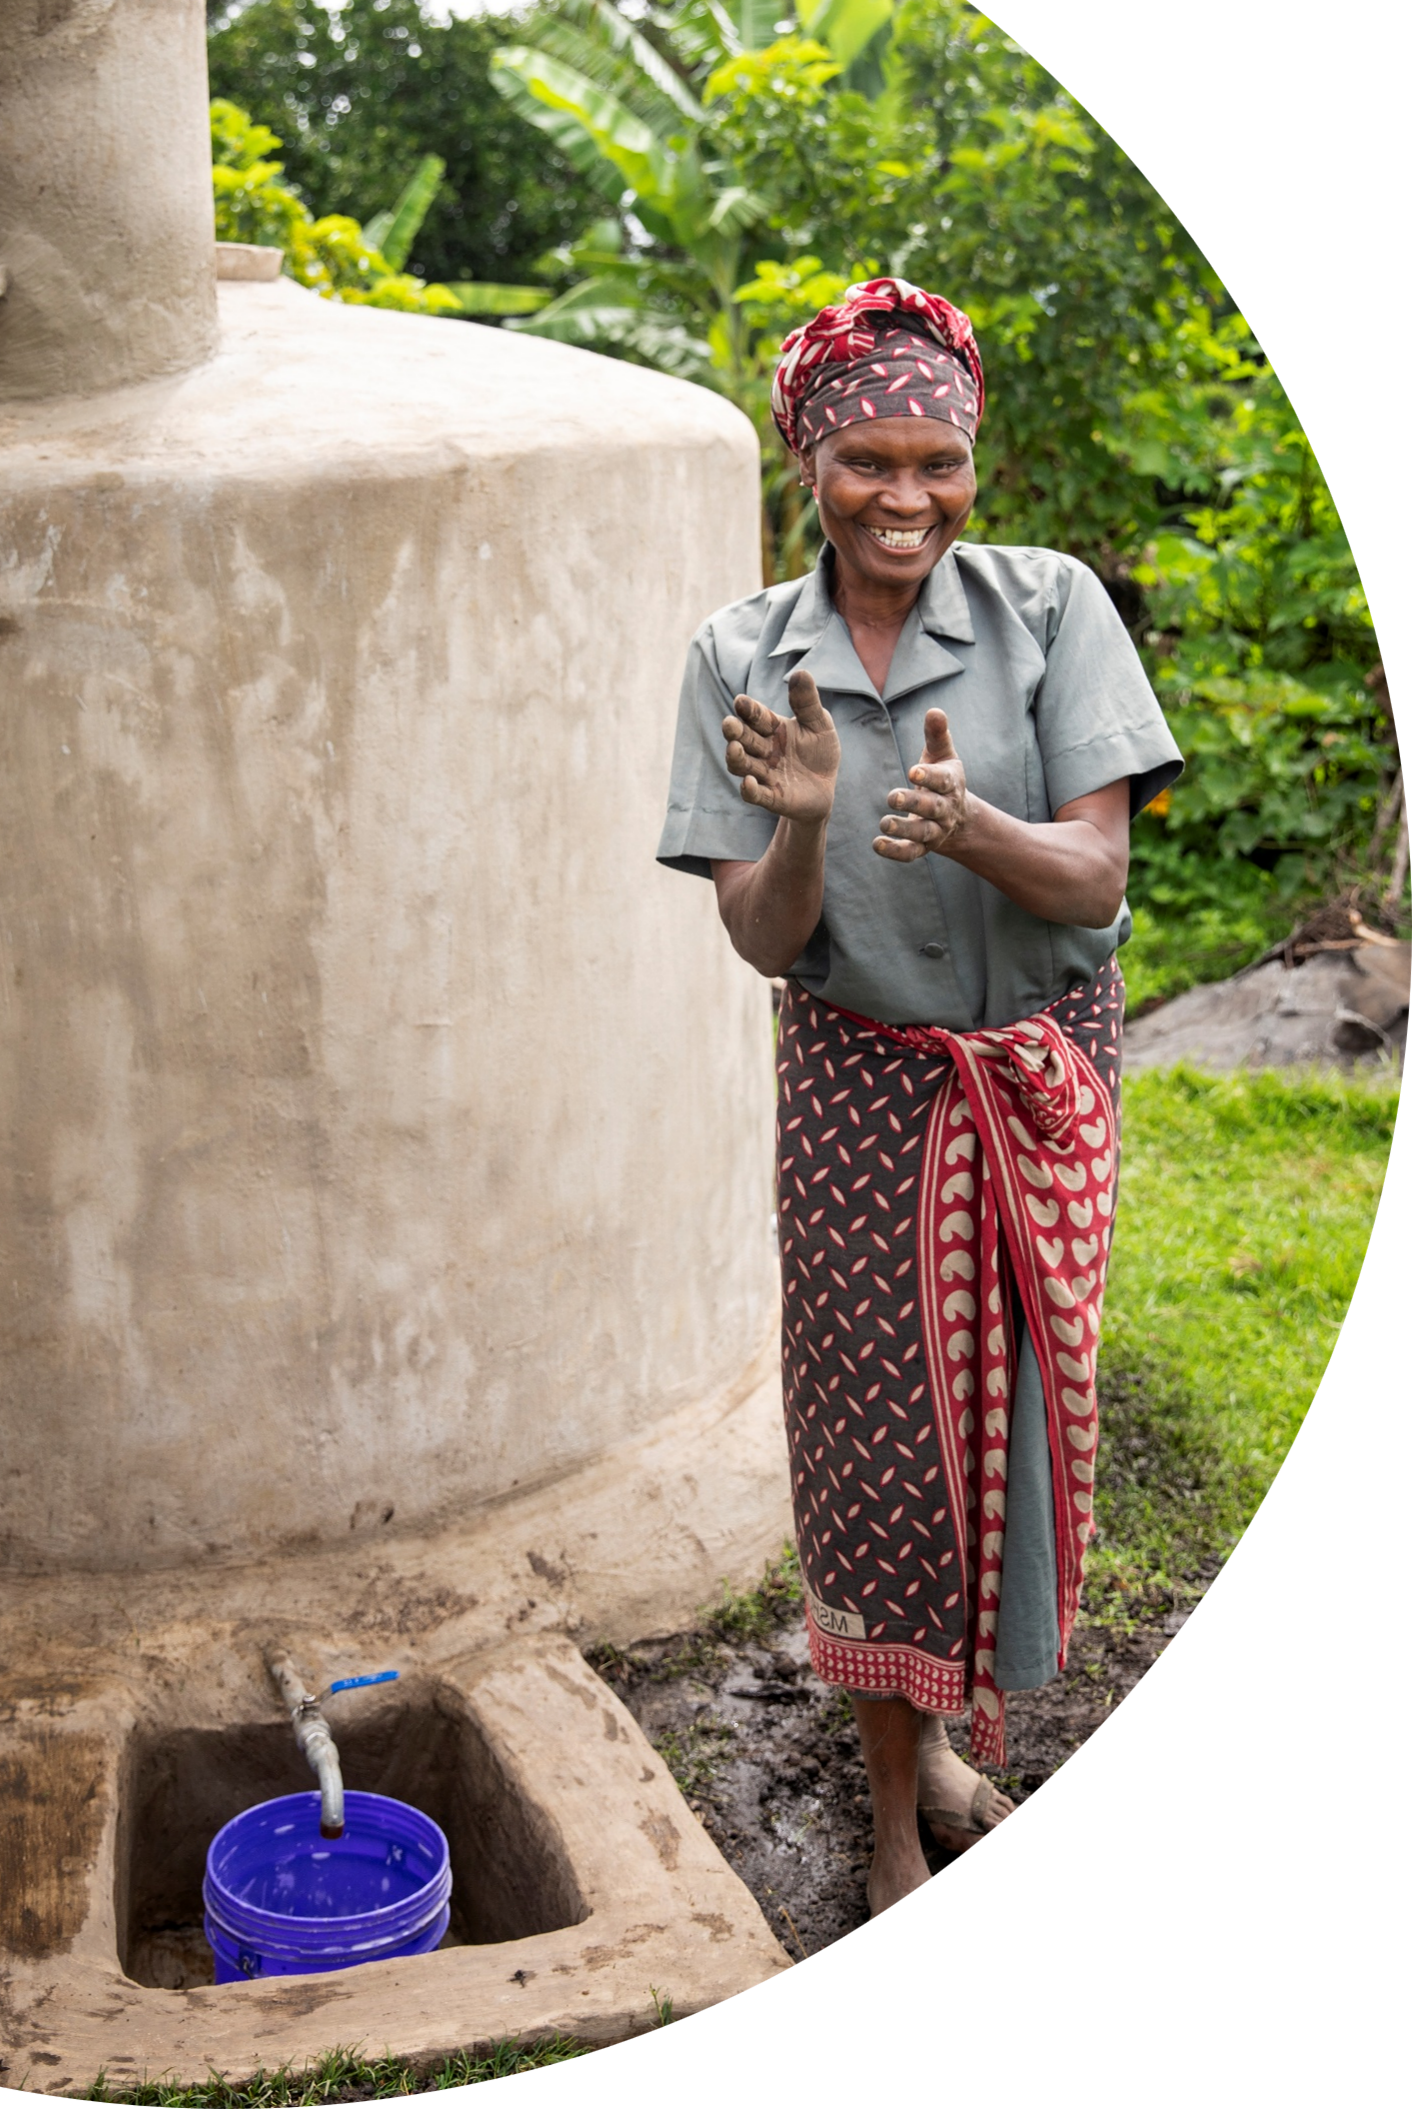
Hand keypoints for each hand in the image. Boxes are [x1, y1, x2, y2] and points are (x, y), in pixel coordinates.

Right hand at [722, 669, 839, 826]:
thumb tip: (800, 673)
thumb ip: (807, 702)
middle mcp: (763, 750)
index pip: (756, 717)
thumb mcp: (819, 723)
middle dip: (735, 732)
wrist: (826, 787)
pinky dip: (750, 790)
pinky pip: (756, 795)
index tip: (741, 701)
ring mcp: (765, 774)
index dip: (748, 710)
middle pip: (744, 739)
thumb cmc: (819, 751)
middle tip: (729, 724)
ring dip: (736, 758)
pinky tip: (748, 782)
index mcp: (772, 729)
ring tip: (734, 748)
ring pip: (743, 765)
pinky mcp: (772, 798)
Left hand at [874, 709, 967, 861]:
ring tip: (884, 823)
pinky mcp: (923, 846)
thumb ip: (936, 734)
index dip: (930, 776)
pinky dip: (895, 851)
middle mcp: (945, 809)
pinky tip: (877, 844)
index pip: (943, 780)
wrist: (957, 816)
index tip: (913, 770)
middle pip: (932, 808)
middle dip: (913, 803)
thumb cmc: (942, 776)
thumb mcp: (942, 754)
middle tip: (892, 797)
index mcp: (951, 783)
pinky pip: (911, 852)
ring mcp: (935, 830)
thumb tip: (934, 710)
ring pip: (922, 833)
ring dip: (903, 829)